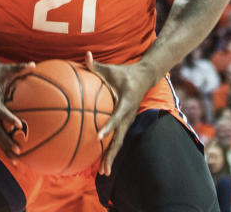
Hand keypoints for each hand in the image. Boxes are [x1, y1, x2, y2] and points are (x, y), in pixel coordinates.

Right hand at [0, 62, 35, 159]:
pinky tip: (17, 157)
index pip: (0, 110)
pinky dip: (7, 146)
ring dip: (6, 148)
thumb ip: (21, 67)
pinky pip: (1, 135)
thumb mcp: (9, 68)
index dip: (8, 117)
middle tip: (18, 150)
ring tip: (17, 161)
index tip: (19, 124)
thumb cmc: (1, 72)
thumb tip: (33, 64)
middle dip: (6, 141)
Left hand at [86, 51, 157, 175]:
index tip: (98, 136)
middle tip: (102, 169)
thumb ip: (96, 65)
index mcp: (126, 103)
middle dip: (111, 154)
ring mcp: (128, 122)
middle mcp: (128, 116)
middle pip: (119, 139)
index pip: (116, 118)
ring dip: (111, 158)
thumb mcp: (111, 69)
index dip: (107, 127)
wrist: (145, 77)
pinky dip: (111, 151)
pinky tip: (102, 162)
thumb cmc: (124, 72)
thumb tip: (85, 55)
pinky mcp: (126, 124)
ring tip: (103, 173)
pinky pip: (117, 140)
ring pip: (119, 143)